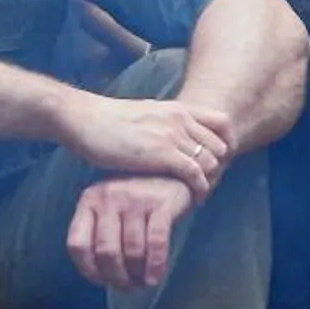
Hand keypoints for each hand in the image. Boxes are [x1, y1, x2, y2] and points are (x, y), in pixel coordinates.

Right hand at [58, 94, 233, 195]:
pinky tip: (193, 199)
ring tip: (199, 194)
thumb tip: (167, 138)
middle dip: (219, 167)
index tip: (216, 162)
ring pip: (212, 161)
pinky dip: (199, 189)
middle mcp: (180, 119)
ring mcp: (173, 136)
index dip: (226, 143)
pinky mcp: (163, 154)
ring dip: (209, 181)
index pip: (222, 122)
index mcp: (177, 109)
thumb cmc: (104, 121)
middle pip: (221, 145)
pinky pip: (196, 174)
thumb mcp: (143, 115)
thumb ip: (162, 124)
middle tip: (207, 184)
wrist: (83, 119)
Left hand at [66, 177, 194, 288]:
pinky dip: (155, 265)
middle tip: (128, 287)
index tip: (101, 281)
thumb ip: (100, 233)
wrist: (175, 174)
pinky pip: (156, 243)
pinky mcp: (160, 204)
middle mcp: (108, 198)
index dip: (87, 269)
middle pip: (105, 251)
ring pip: (131, 250)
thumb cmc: (138, 200)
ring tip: (143, 283)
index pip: (77, 243)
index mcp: (89, 201)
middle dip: (116, 277)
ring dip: (137, 274)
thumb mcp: (111, 209)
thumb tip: (101, 276)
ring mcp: (134, 200)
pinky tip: (155, 277)